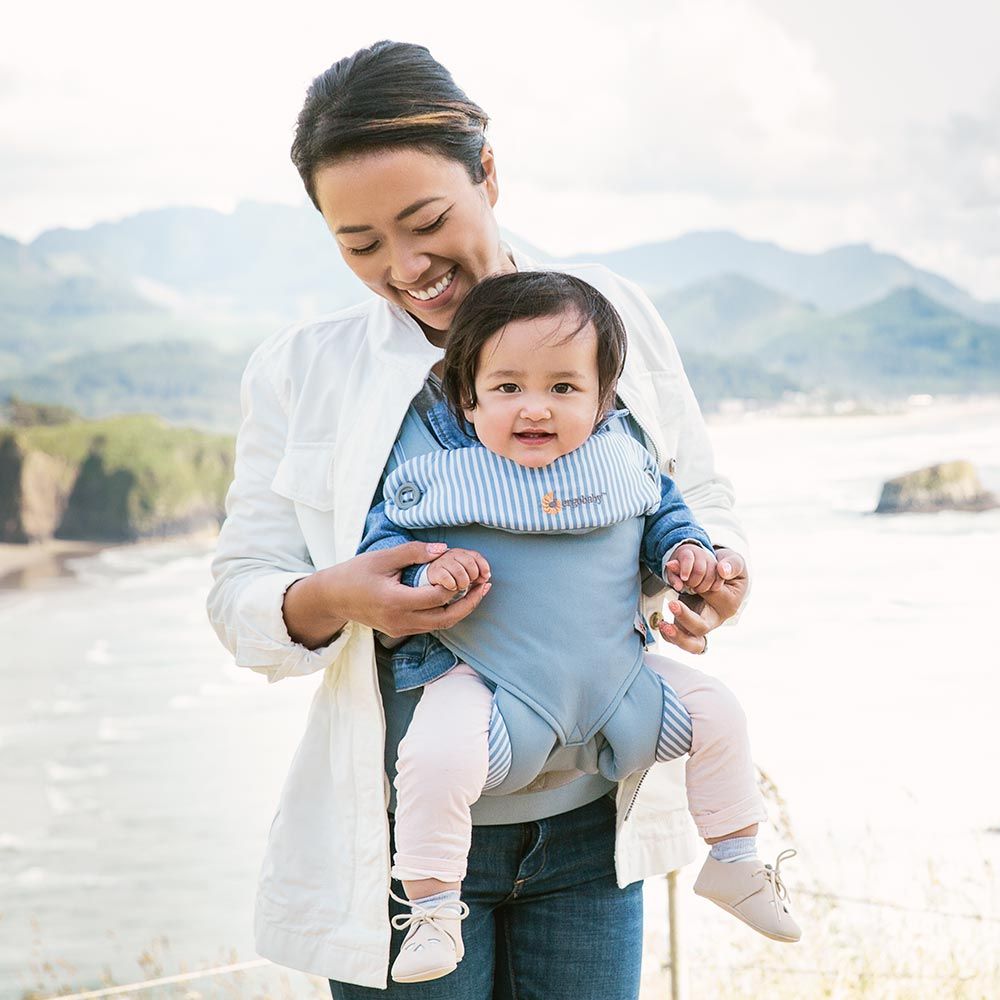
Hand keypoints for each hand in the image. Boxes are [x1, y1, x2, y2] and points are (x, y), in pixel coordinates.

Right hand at [284, 541, 490, 646]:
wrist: (333, 598)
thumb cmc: (355, 573)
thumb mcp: (382, 557)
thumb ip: (413, 553)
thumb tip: (444, 549)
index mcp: (395, 602)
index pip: (437, 596)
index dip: (457, 583)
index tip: (470, 568)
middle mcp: (401, 621)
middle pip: (446, 618)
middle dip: (470, 602)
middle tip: (487, 585)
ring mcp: (401, 629)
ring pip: (441, 625)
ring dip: (462, 609)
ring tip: (479, 590)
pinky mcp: (400, 630)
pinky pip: (431, 625)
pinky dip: (447, 612)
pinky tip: (457, 597)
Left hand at [657, 548, 747, 653]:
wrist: (721, 580)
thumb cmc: (729, 571)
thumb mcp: (735, 563)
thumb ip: (732, 564)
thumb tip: (722, 569)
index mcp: (728, 604)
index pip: (714, 598)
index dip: (699, 587)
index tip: (685, 578)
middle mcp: (714, 619)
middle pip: (701, 628)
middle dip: (685, 619)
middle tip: (672, 604)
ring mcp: (701, 625)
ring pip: (692, 643)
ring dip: (677, 636)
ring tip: (663, 624)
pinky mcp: (689, 627)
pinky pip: (680, 639)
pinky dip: (669, 636)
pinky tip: (661, 625)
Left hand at [663, 542, 717, 593]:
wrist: (691, 559)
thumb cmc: (680, 567)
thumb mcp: (672, 571)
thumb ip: (674, 578)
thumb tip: (678, 587)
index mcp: (687, 552)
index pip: (687, 558)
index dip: (686, 570)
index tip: (684, 579)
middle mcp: (701, 554)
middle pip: (699, 570)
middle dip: (693, 582)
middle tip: (688, 585)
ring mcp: (712, 561)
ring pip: (711, 576)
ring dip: (702, 586)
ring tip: (695, 588)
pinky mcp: (719, 569)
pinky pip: (719, 579)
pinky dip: (713, 587)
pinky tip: (706, 589)